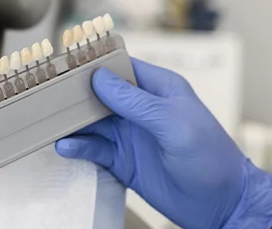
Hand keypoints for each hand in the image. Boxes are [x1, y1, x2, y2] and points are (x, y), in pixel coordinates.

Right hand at [56, 59, 271, 228]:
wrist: (222, 206)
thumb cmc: (211, 158)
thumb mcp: (175, 124)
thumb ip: (137, 102)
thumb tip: (100, 79)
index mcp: (158, 88)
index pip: (120, 67)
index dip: (94, 64)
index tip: (66, 65)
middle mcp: (140, 108)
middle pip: (99, 93)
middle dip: (75, 94)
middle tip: (49, 96)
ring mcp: (129, 133)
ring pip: (91, 121)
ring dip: (72, 123)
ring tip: (51, 124)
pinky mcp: (122, 159)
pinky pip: (94, 148)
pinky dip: (78, 147)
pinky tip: (66, 147)